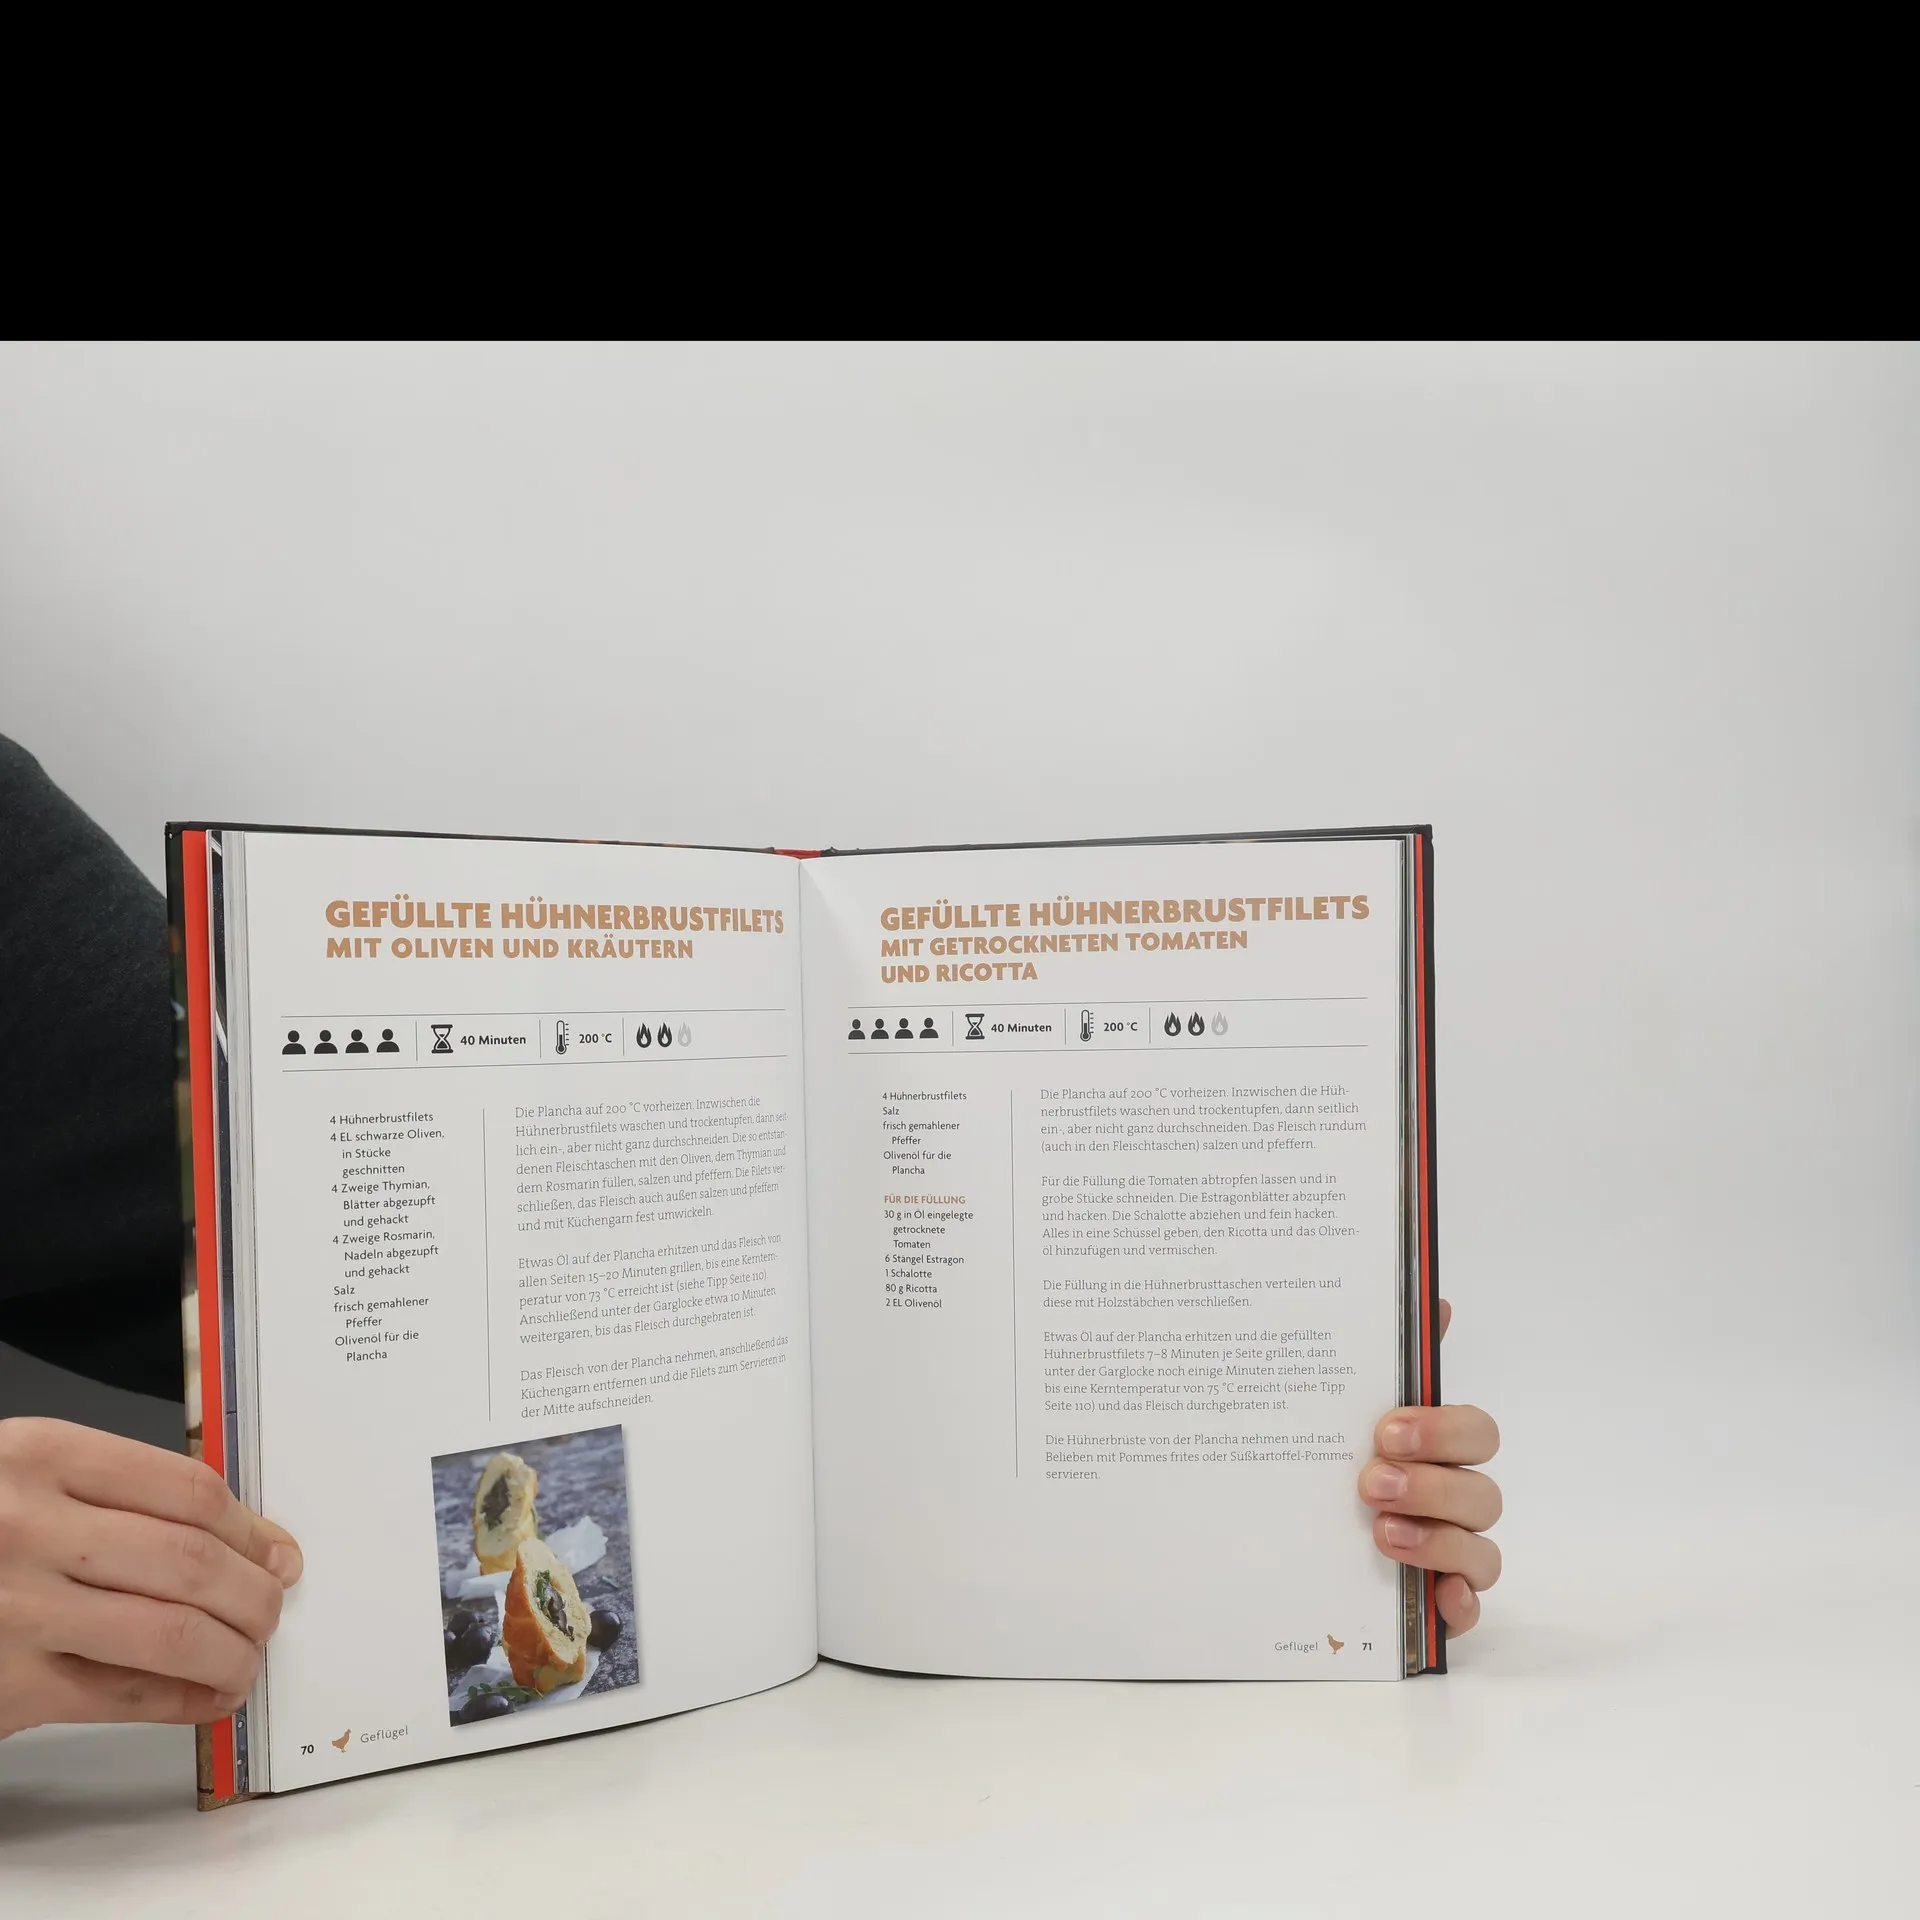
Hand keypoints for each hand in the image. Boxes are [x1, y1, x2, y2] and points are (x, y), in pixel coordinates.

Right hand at [0, 1417, 302, 1736]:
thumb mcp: (20, 1473)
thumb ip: (112, 1490)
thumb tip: (236, 1535)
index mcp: (41, 1457)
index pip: (187, 1491)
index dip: (251, 1528)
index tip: (277, 1551)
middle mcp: (29, 1529)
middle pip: (190, 1562)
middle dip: (252, 1594)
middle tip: (272, 1608)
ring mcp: (14, 1610)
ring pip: (169, 1632)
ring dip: (231, 1651)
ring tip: (249, 1658)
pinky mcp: (4, 1686)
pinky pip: (121, 1695)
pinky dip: (182, 1700)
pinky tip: (207, 1697)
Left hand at [1358, 1300, 1501, 1635]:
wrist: (1286, 1528)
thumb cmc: (1339, 1453)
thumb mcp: (1350, 1403)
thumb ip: (1393, 1356)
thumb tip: (1434, 1298)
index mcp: (1440, 1447)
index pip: (1477, 1432)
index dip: (1442, 1430)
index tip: (1385, 1430)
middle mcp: (1456, 1498)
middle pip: (1483, 1493)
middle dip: (1432, 1486)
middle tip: (1370, 1483)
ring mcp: (1455, 1551)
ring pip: (1482, 1550)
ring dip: (1437, 1542)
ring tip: (1380, 1533)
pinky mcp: (1443, 1600)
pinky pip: (1472, 1609)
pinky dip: (1460, 1606)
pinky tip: (1436, 1599)